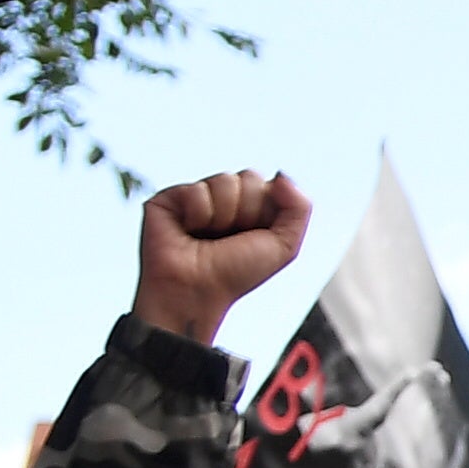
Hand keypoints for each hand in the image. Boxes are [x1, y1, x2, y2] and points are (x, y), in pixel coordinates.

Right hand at [134, 169, 309, 342]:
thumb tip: (280, 175)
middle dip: (247, 212)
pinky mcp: (169, 198)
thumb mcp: (285, 245)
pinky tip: (188, 231)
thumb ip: (299, 207)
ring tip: (208, 236)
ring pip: (225, 180)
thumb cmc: (237, 273)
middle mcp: (224, 198)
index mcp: (251, 206)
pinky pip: (197, 190)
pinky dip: (199, 215)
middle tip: (229, 238)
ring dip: (223, 216)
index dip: (266, 213)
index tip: (252, 237)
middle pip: (249, 177)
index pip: (270, 184)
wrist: (196, 292)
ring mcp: (196, 196)